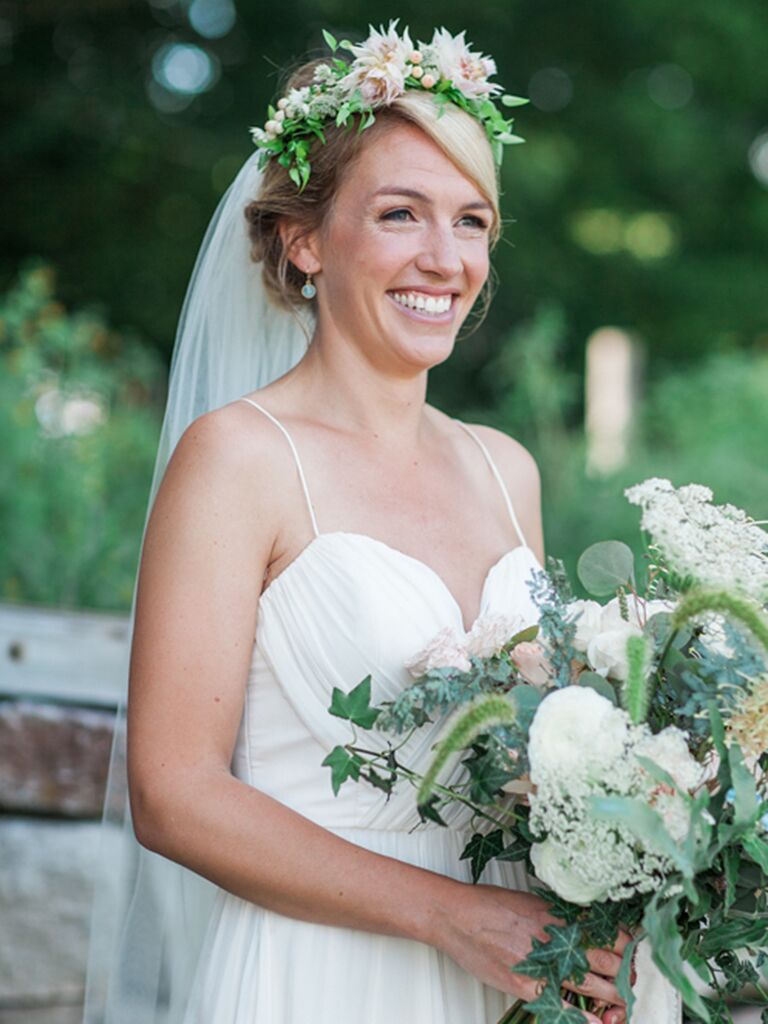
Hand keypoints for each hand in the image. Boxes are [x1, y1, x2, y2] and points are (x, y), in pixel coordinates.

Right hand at [430, 883, 628, 1023]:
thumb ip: (558, 916)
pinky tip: (598, 1023)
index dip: (627, 947)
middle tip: (630, 980)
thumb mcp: (531, 901)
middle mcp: (556, 938)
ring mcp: (542, 963)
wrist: (456, 916)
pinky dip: (584, 1018)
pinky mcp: (526, 985)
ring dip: (613, 995)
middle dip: (624, 974)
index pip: (608, 933)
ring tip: (621, 1002)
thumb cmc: (489, 905)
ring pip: (592, 984)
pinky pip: (563, 1005)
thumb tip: (584, 926)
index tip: (631, 954)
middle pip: (607, 960)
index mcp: (559, 915)